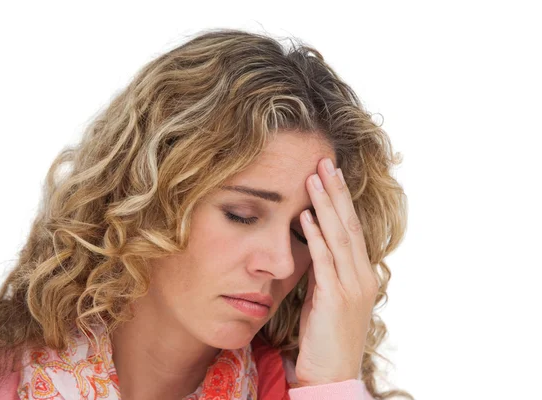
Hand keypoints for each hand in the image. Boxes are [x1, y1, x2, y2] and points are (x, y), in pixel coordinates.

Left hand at [295, 157, 378, 385]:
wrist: (331, 374)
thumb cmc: (324, 336)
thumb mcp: (325, 296)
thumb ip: (323, 269)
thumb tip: (311, 241)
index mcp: (361, 274)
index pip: (352, 228)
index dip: (341, 200)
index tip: (330, 174)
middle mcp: (361, 276)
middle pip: (349, 224)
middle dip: (336, 191)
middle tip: (325, 161)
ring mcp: (352, 286)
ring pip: (339, 236)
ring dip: (326, 204)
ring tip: (314, 177)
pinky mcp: (335, 297)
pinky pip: (325, 260)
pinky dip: (314, 235)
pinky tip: (304, 215)